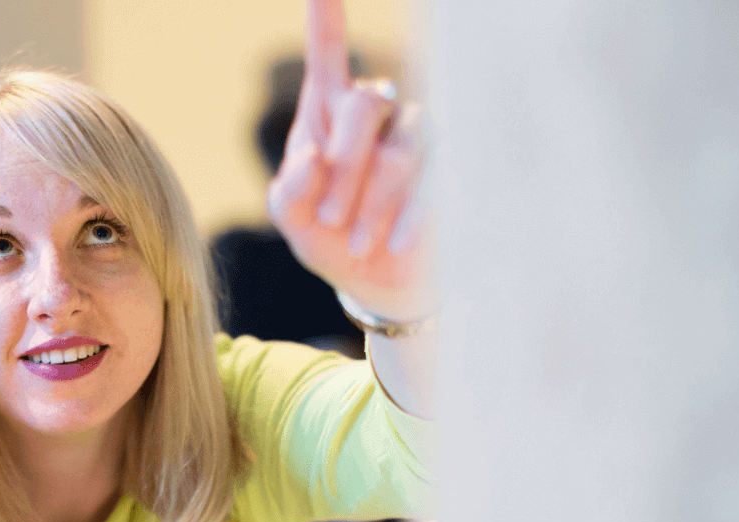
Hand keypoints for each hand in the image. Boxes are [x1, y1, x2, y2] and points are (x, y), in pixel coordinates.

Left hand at [268, 0, 432, 319]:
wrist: (374, 279)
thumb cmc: (329, 237)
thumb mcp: (295, 220)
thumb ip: (291, 191)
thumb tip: (312, 157)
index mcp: (328, 111)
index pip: (328, 56)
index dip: (326, 19)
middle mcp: (378, 111)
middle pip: (366, 104)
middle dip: (343, 168)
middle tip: (327, 220)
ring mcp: (417, 137)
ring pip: (399, 151)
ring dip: (371, 203)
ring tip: (354, 243)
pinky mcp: (447, 170)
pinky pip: (432, 182)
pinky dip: (408, 217)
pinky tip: (393, 244)